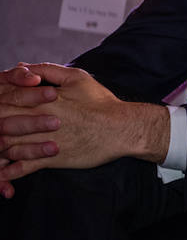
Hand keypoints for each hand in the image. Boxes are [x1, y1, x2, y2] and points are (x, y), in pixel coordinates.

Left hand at [0, 64, 168, 193]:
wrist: (121, 129)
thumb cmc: (100, 103)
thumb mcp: (77, 78)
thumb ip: (47, 70)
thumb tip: (22, 66)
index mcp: (39, 100)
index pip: (4, 99)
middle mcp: (35, 121)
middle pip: (0, 123)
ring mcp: (41, 142)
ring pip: (5, 147)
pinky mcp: (50, 160)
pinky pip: (21, 169)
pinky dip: (9, 173)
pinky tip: (4, 174)